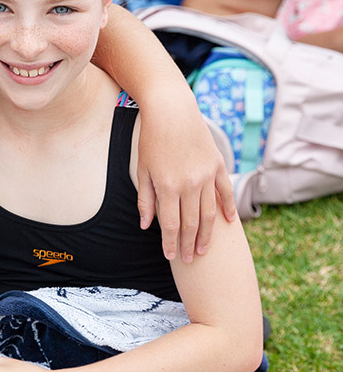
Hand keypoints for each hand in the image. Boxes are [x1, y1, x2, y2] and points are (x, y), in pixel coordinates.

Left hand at [136, 107, 235, 262]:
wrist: (171, 111)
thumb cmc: (151, 140)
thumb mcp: (142, 170)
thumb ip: (146, 200)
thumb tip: (147, 226)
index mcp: (167, 186)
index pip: (170, 224)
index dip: (171, 244)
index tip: (172, 257)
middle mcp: (189, 184)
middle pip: (192, 223)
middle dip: (190, 244)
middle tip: (190, 260)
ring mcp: (207, 175)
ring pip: (210, 212)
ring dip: (208, 234)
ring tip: (205, 249)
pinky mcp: (218, 165)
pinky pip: (225, 192)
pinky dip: (227, 208)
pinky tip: (228, 223)